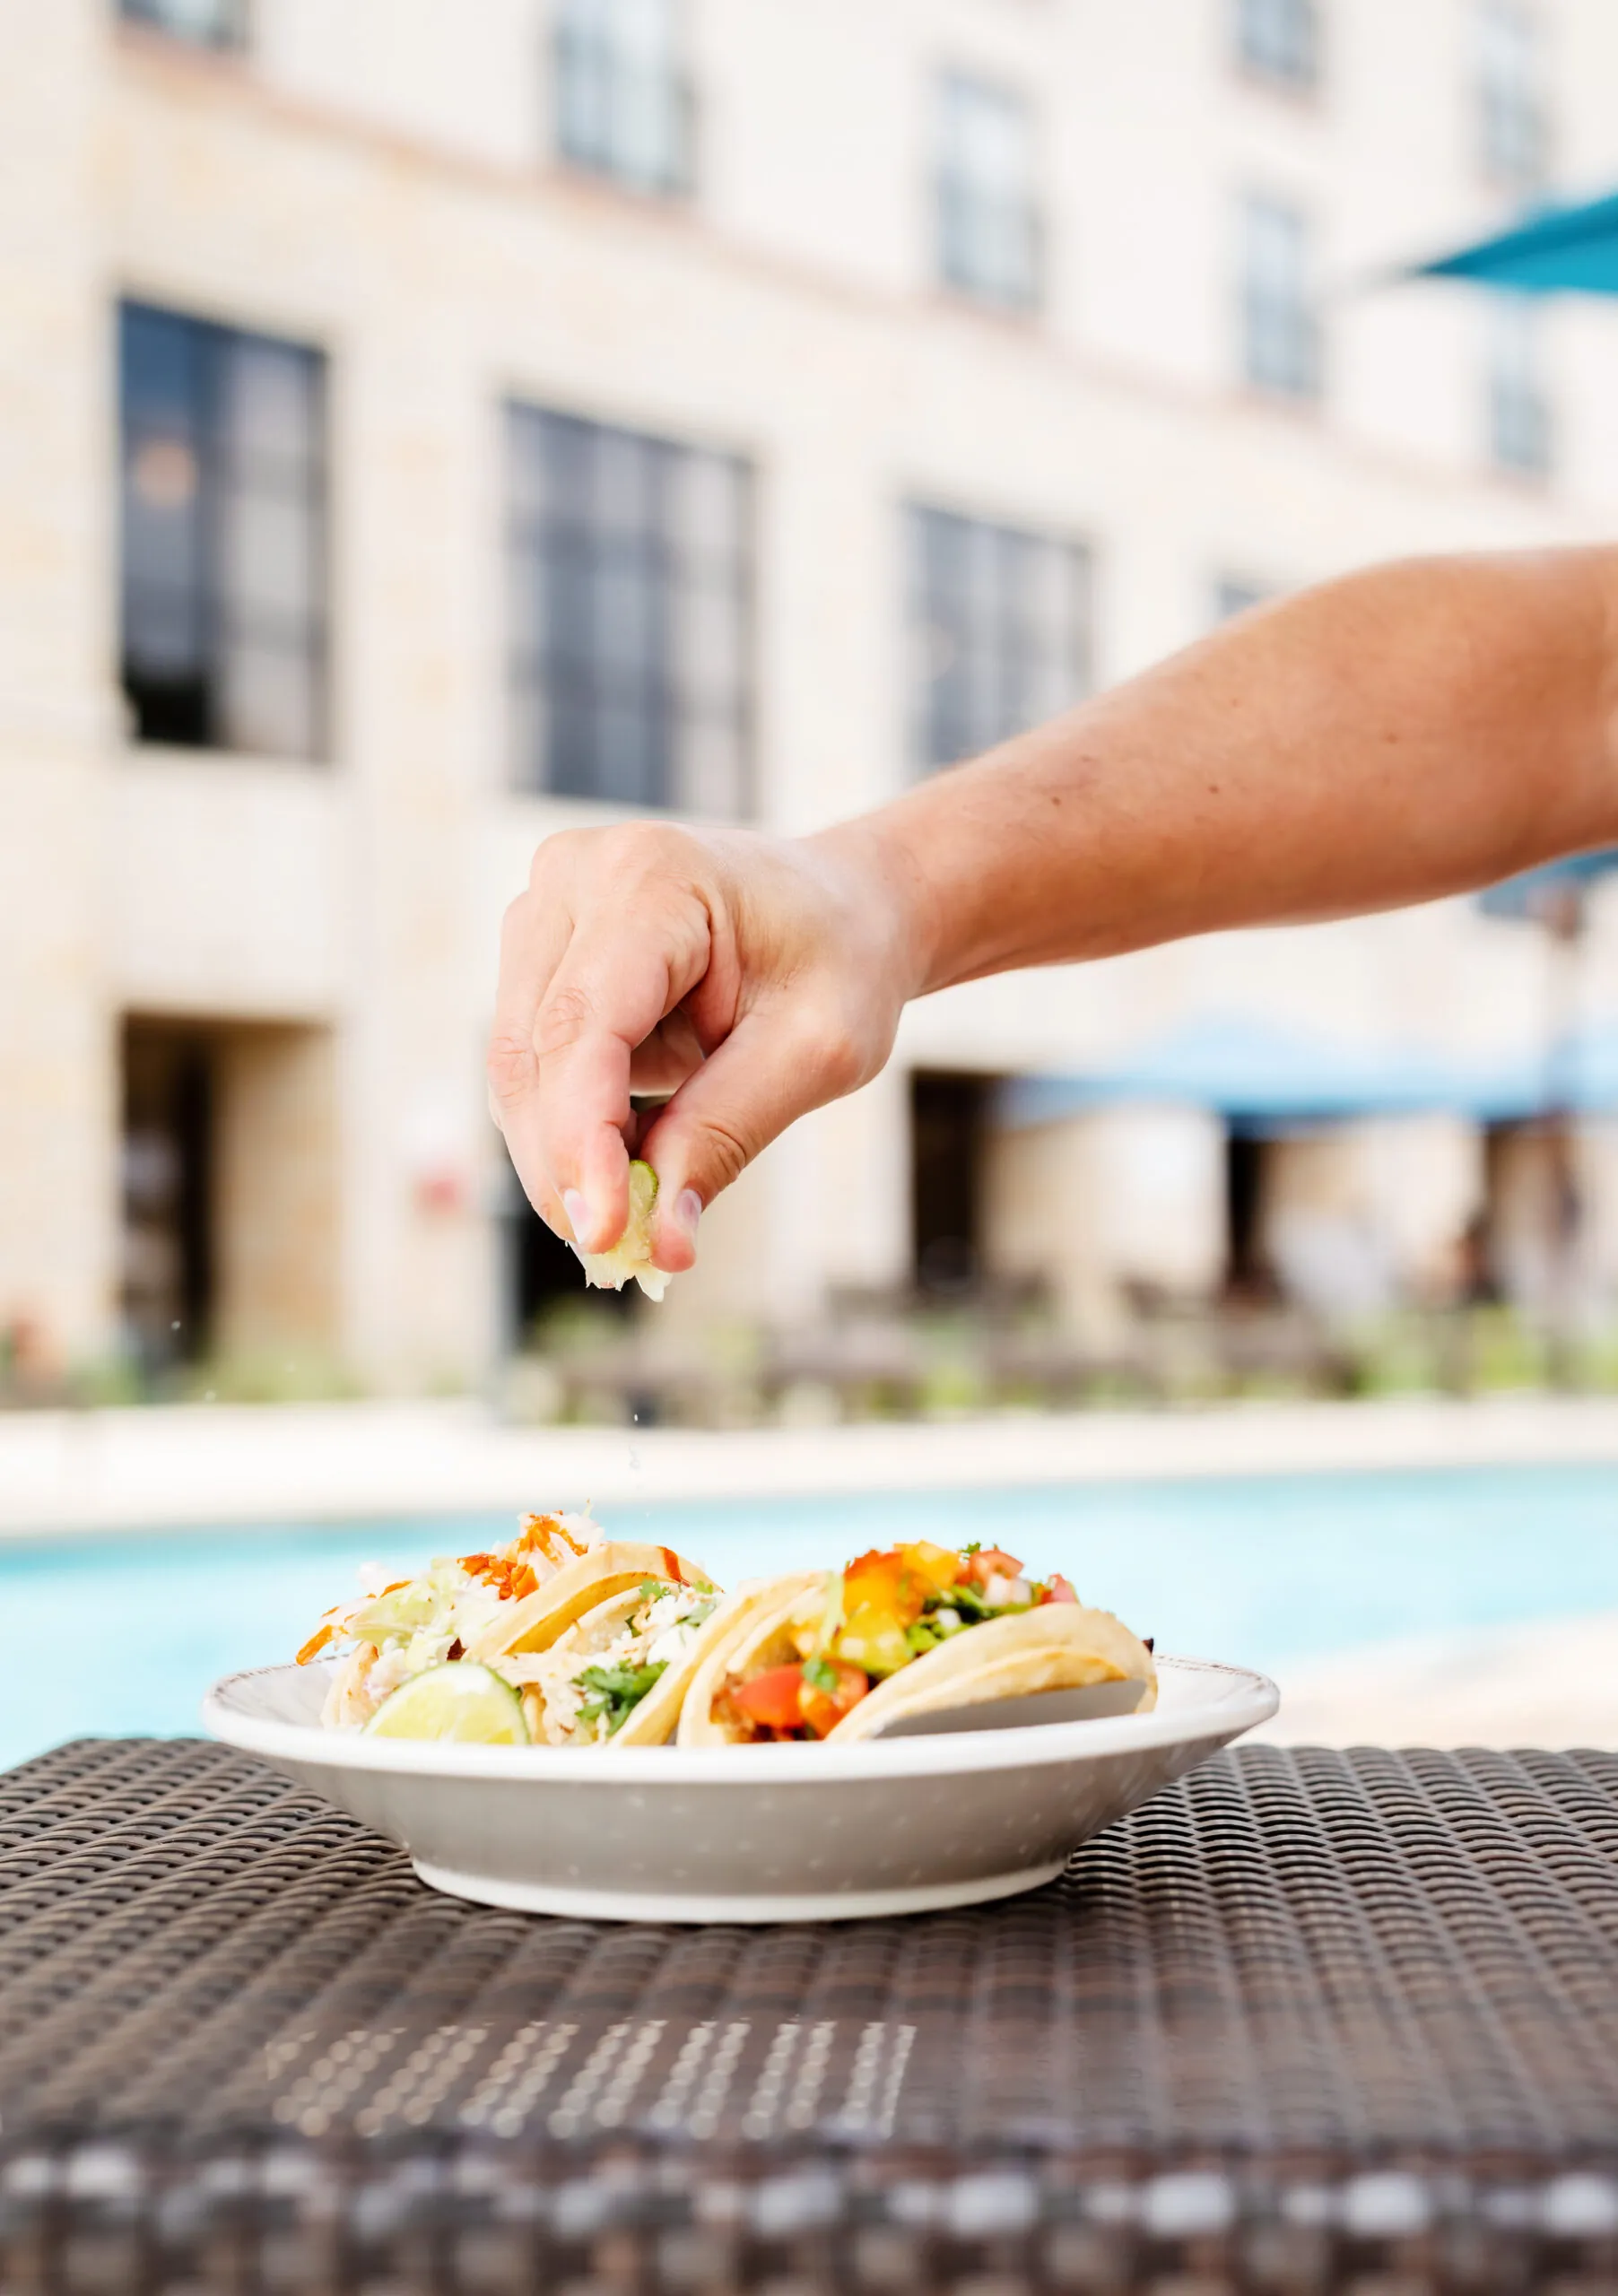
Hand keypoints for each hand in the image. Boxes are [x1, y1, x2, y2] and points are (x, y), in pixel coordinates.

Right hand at [488, 821, 915, 1272]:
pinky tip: (625, 1168)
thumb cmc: (841, 963)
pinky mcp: (540, 952)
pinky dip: (570, 1131)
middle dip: (565, 1166)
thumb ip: (730, 1132)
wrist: (843, 907)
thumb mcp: (818, 1051)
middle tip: (617, 1256)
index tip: (604, 1233)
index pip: (583, 1024)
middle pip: (531, 1051)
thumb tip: (661, 1242)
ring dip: (563, 1156)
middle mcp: (574, 877)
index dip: (579, 1136)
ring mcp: (545, 909)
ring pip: (518, 1066)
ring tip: (635, 1215)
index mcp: (650, 877)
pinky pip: (533, 1064)